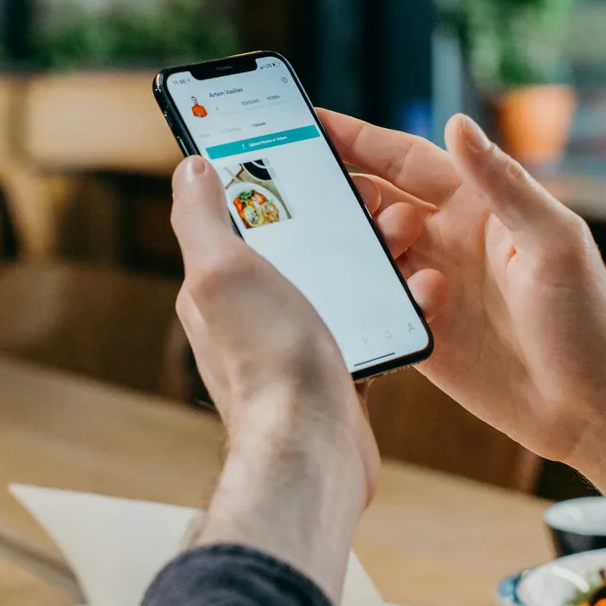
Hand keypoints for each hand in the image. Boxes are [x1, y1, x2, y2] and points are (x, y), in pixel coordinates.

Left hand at [169, 156, 376, 597]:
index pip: (239, 217)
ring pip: (337, 281)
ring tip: (406, 243)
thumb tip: (191, 168)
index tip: (315, 158)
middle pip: (298, 245)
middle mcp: (249, 314)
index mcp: (217, 285)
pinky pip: (364, 322)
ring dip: (373, 258)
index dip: (273, 183)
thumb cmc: (265, 359)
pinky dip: (391, 304)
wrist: (312, 448)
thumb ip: (202, 218)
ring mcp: (291, 342)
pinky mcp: (332, 371)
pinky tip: (415, 295)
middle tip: (382, 206)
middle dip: (341, 219)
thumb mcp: (221, 272)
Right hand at [320, 110, 605, 549]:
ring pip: (370, 249)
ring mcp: (431, 283)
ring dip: (355, 244)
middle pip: (377, 198)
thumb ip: (504, 184)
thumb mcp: (553, 242)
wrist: (589, 408)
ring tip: (351, 248)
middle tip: (310, 191)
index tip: (312, 120)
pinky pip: (375, 301)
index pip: (407, 158)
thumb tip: (457, 124)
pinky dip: (360, 294)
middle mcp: (450, 238)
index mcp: (480, 206)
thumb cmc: (586, 319)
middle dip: (343, 190)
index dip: (359, 138)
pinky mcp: (420, 328)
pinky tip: (359, 296)